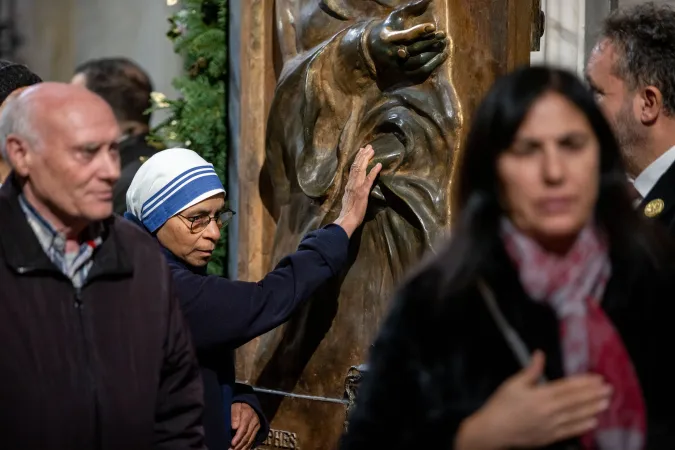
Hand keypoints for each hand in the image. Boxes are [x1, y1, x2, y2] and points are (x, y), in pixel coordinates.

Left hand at [230, 402, 260, 449]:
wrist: (250, 404)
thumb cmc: (240, 405)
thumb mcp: (236, 406)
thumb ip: (234, 415)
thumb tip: (234, 427)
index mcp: (248, 415)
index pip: (243, 428)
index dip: (238, 437)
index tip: (232, 444)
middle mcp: (254, 422)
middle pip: (247, 436)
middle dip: (239, 445)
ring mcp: (257, 427)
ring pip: (250, 440)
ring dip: (243, 448)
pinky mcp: (257, 430)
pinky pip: (252, 440)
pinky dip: (247, 447)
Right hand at [334, 145, 381, 237]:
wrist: (347, 219)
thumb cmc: (348, 213)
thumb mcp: (348, 198)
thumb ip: (351, 191)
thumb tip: (353, 187)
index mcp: (349, 185)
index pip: (353, 169)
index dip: (357, 159)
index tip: (361, 151)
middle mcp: (352, 183)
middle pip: (357, 166)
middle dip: (363, 155)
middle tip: (368, 146)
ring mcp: (357, 186)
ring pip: (361, 169)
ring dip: (367, 159)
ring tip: (372, 151)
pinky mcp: (362, 192)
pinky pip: (369, 179)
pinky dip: (374, 171)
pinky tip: (379, 165)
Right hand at [366, 0, 447, 85]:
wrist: (371, 50)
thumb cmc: (387, 30)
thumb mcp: (395, 17)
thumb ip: (411, 8)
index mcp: (388, 39)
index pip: (406, 36)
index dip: (420, 32)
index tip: (433, 27)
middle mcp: (392, 54)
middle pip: (414, 49)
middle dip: (430, 42)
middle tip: (443, 35)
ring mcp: (397, 66)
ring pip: (419, 61)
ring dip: (434, 53)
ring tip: (444, 44)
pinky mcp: (403, 74)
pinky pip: (421, 72)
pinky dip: (434, 64)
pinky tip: (443, 55)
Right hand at [455, 351, 612, 449]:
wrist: (493, 430)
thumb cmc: (501, 405)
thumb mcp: (513, 383)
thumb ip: (530, 370)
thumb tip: (540, 354)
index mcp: (540, 396)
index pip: (567, 388)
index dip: (584, 383)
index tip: (597, 378)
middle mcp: (549, 411)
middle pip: (575, 401)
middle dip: (593, 394)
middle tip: (609, 389)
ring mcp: (550, 426)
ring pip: (576, 416)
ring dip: (592, 409)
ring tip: (605, 403)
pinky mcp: (549, 437)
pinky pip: (570, 431)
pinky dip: (582, 426)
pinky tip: (593, 422)